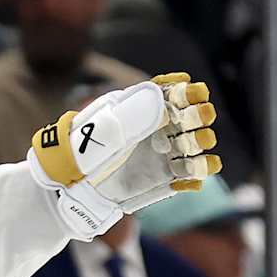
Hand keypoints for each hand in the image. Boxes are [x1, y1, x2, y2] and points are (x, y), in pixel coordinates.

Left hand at [27, 73, 222, 236]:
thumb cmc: (83, 150)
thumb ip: (129, 116)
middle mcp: (163, 127)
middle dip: (199, 115)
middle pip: (197, 115)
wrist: (75, 184)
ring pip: (202, 141)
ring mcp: (169, 152)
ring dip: (200, 141)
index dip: (189, 92)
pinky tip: (185, 173)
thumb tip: (161, 103)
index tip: (190, 94)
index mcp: (147, 109)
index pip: (178, 93)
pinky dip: (199, 171)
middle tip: (186, 121)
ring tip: (183, 147)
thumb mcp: (101, 129)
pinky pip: (196, 173)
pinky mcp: (170, 177)